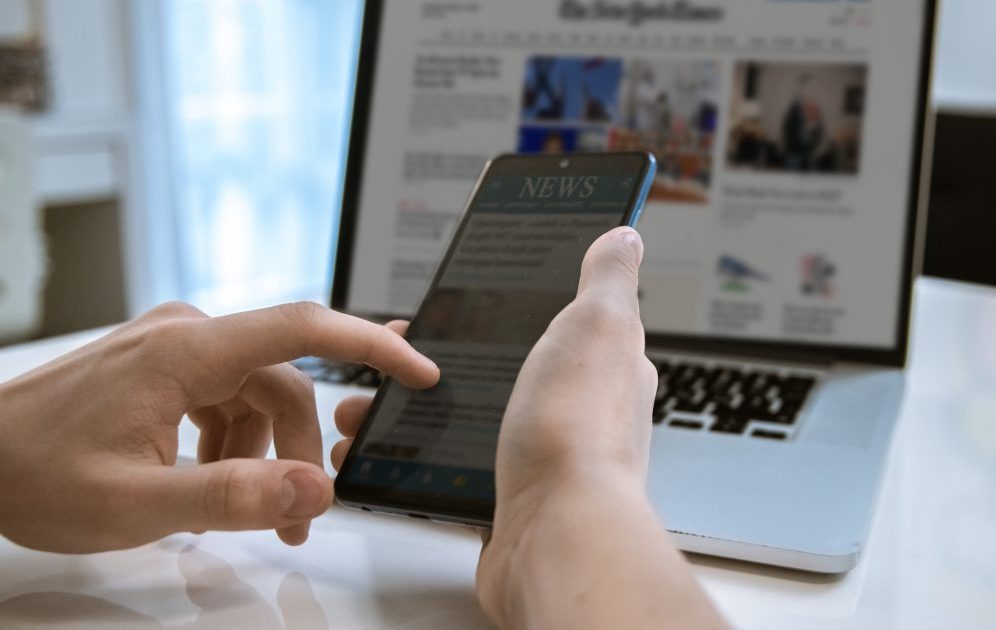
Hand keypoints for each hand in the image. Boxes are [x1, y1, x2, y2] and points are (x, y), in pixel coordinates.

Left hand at [0, 302, 437, 552]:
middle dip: (300, 449)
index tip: (419, 372)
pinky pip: (227, 397)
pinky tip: (211, 480)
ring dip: (266, 452)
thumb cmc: (30, 470)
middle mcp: (187, 335)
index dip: (373, 344)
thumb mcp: (135, 504)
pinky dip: (236, 441)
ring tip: (245, 511)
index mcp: (185, 351)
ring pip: (258, 394)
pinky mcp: (164, 365)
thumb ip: (230, 497)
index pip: (304, 329)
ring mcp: (174, 347)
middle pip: (284, 382)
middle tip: (299, 517)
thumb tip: (313, 488)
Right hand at [330, 228, 724, 628]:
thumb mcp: (597, 324)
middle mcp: (575, 410)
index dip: (504, 308)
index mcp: (601, 364)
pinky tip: (384, 450)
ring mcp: (541, 455)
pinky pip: (452, 465)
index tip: (455, 306)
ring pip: (468, 418)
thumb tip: (624, 236)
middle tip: (393, 354)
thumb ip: (607, 279)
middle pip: (500, 368)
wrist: (553, 537)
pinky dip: (413, 457)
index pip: (553, 319)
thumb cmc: (576, 432)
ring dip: (415, 410)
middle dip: (442, 360)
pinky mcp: (507, 496)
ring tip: (366, 407)